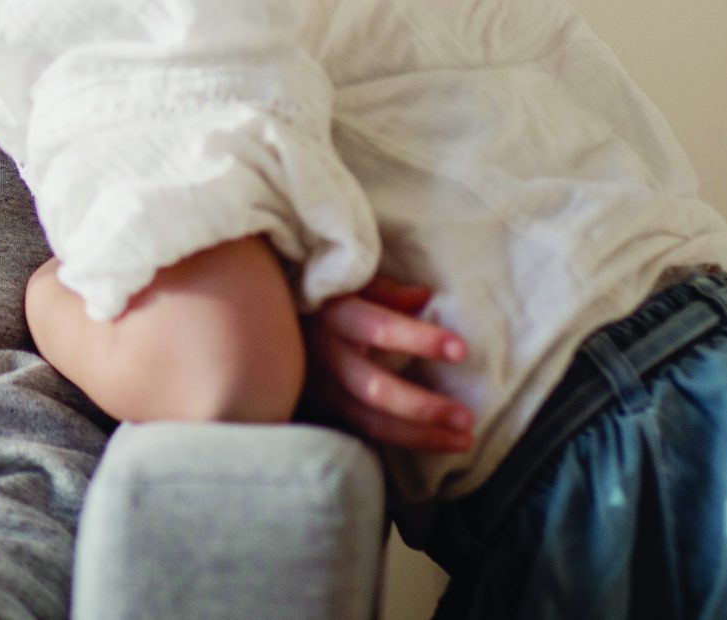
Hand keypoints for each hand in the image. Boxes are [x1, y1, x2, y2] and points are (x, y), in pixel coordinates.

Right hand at [300, 275, 475, 453]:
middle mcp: (323, 355)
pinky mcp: (318, 408)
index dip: (419, 339)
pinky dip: (397, 441)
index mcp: (333, 314)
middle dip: (423, 408)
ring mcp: (317, 388)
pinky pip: (361, 432)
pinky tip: (430, 445)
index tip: (460, 349)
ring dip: (418, 435)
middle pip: (374, 388)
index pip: (379, 327)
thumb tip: (424, 297)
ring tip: (461, 441)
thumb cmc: (316, 294)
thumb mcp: (345, 280)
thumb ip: (383, 289)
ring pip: (369, 421)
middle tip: (467, 419)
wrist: (259, 320)